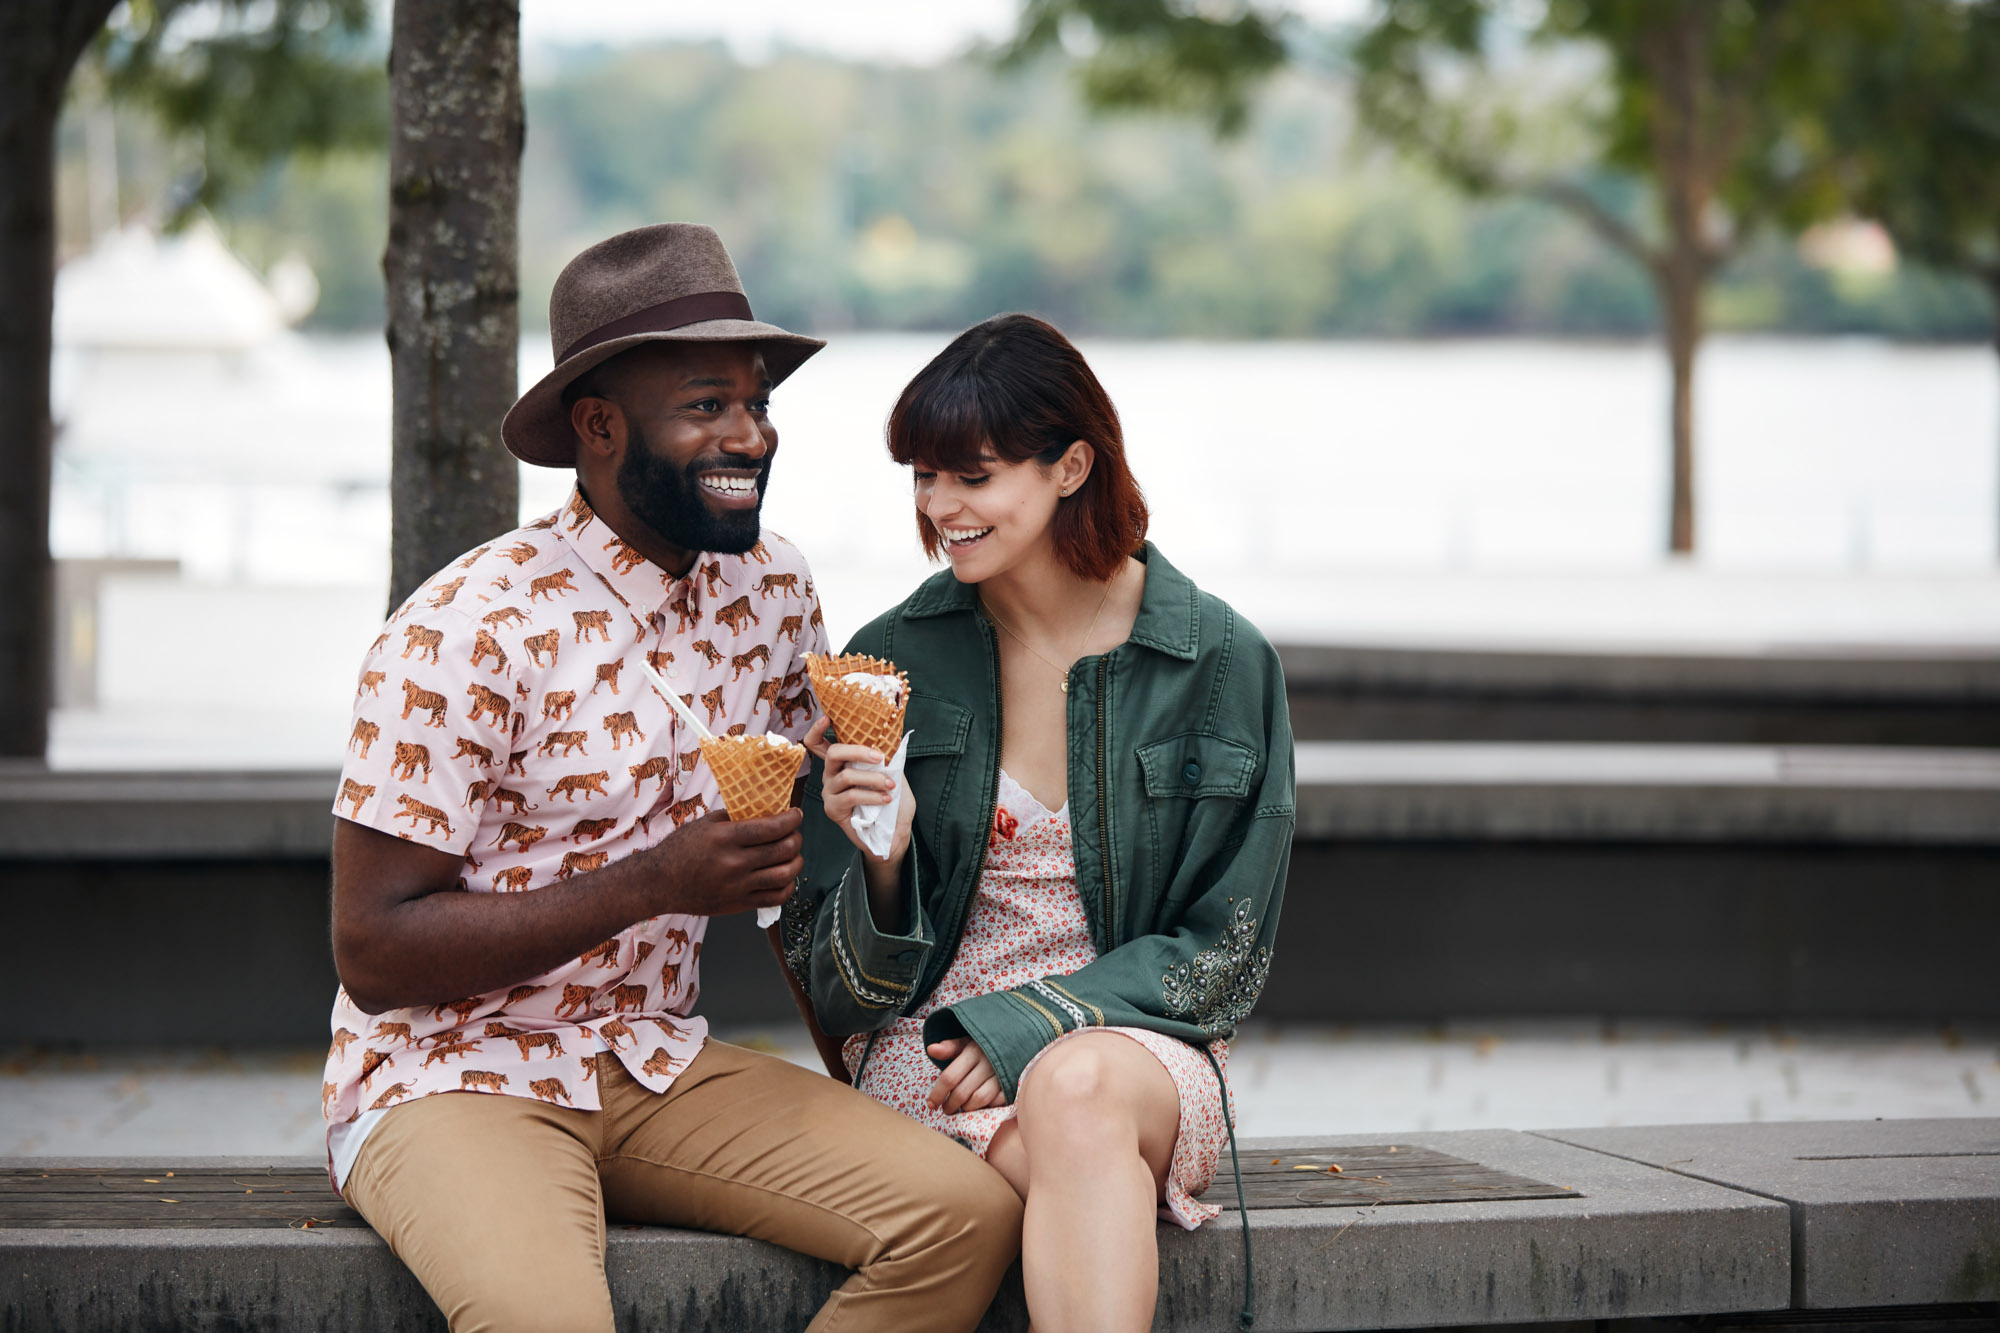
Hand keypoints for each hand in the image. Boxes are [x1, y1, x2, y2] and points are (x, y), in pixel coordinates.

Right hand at [646, 808, 802, 916]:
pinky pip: (776, 898)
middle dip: (796, 838)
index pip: (772, 828)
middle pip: (783, 850)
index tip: (796, 815)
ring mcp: (738, 887)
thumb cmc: (680, 849)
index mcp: (725, 838)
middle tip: (794, 833)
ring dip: (796, 861)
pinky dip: (788, 886)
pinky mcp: (739, 904)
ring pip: (785, 875)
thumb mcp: (706, 824)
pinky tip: (785, 876)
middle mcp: (734, 863)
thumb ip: (737, 818)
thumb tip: (767, 812)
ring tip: (792, 855)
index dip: (792, 819)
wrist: (660, 883)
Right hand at [804, 715, 914, 863]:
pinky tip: (885, 799)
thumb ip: (886, 758)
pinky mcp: (833, 809)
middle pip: (834, 753)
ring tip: (890, 785)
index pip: (819, 743)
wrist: (895, 833)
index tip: (827, 718)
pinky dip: (871, 796)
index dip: (818, 730)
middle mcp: (831, 774)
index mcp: (842, 762)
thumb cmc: (893, 801)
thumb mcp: (892, 773)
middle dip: (858, 751)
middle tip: (880, 757)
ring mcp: (830, 792)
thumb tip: (889, 739)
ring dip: (872, 778)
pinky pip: (851, 796)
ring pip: (846, 776)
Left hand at [926, 1037, 1004, 1112]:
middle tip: (945, 1109)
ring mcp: (1000, 1076)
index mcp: (973, 1051)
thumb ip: (949, 1047)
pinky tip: (979, 1105)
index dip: (938, 1093)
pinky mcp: (1011, 1085)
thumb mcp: (967, 1042)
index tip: (931, 1104)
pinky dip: (986, 1107)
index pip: (950, 1077)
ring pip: (979, 1100)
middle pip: (962, 1092)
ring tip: (961, 1107)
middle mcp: (987, 1064)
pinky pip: (996, 1103)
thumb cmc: (985, 1046)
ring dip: (966, 1108)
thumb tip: (931, 1049)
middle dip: (950, 1105)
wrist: (1014, 1042)